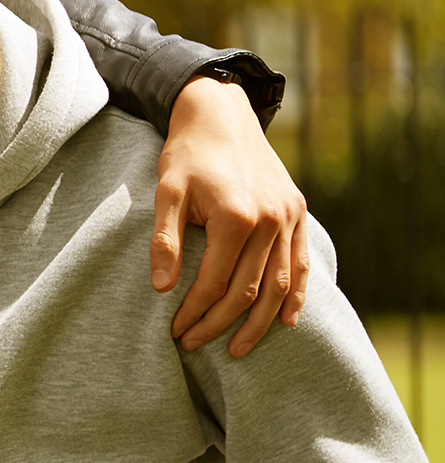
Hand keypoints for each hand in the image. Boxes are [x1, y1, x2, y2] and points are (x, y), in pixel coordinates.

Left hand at [153, 75, 309, 356]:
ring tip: (239, 348)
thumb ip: (165, 239)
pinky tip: (286, 320)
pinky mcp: (298, 213)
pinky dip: (297, 294)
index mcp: (236, 216)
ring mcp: (289, 217)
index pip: (216, 282)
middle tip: (195, 345)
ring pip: (281, 284)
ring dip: (261, 321)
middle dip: (221, 323)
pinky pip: (301, 262)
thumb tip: (162, 288)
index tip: (176, 333)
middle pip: (249, 290)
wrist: (221, 114)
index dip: (195, 312)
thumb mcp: (166, 192)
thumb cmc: (187, 154)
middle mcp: (270, 220)